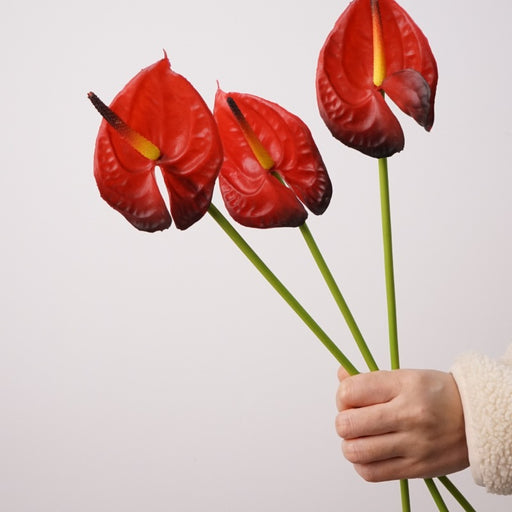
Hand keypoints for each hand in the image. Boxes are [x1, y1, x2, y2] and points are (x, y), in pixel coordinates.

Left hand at [335, 368, 468, 481]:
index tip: (349, 399)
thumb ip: (370, 379)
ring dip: (350, 445)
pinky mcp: (416, 468)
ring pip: (356, 451)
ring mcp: (413, 444)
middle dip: (343, 421)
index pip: (351, 391)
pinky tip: (371, 453)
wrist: (478, 421)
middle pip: (348, 424)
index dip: (342, 396)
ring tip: (360, 438)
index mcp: (404, 385)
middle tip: (353, 420)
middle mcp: (408, 414)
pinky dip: (362, 464)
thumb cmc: (437, 395)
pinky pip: (371, 472)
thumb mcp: (406, 376)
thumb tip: (340, 376)